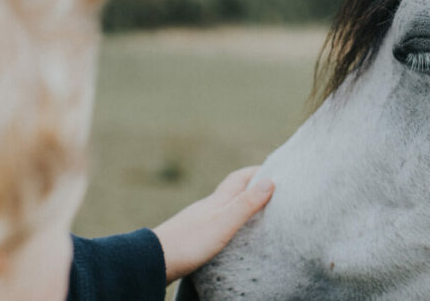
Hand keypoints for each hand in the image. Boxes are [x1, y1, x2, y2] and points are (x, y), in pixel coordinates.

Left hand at [154, 166, 274, 280]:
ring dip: (239, 204)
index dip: (257, 171)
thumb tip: (270, 180)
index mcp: (217, 200)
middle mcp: (208, 206)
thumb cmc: (190, 242)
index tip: (275, 169)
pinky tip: (228, 232)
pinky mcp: (192, 235)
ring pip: (223, 206)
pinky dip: (228, 221)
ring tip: (254, 212)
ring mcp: (198, 220)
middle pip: (232, 189)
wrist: (154, 259)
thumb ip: (246, 204)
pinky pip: (215, 222)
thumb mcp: (223, 223)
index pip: (239, 177)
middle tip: (270, 188)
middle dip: (250, 185)